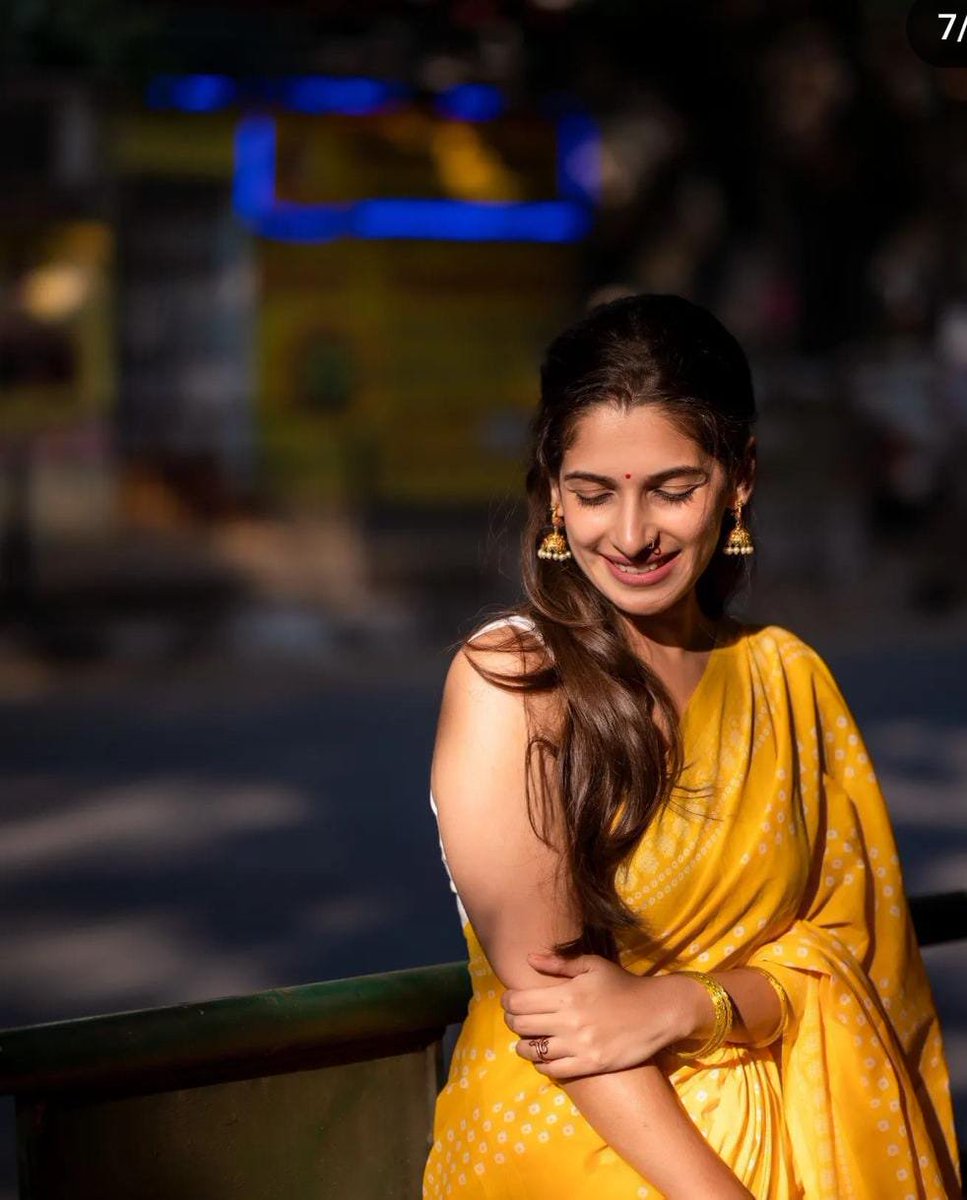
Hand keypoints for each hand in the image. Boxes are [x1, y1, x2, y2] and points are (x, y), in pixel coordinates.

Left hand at [501, 951, 704, 1079]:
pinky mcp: (590, 1065)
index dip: (508, 1002)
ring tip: (526, 1040)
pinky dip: (541, 1064)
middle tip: (515, 1018)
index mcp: (567, 995)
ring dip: (523, 1045)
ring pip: (533, 1051)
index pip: (520, 1002)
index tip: (509, 1001)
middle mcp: (569, 1022)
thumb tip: (529, 958)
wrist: (657, 1012)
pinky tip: (542, 1056)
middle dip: (512, 1021)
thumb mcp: (592, 965)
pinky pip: (553, 1069)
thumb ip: (559, 963)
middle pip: (521, 1026)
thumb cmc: (623, 985)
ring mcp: (579, 1046)